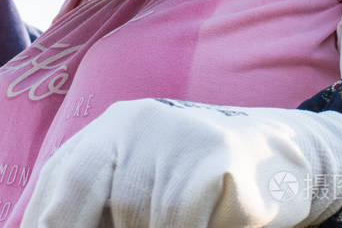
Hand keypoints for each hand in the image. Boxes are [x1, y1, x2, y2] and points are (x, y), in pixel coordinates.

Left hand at [23, 98, 341, 227]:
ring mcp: (175, 137)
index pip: (58, 193)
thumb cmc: (200, 186)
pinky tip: (217, 220)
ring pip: (139, 224)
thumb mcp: (140, 189)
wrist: (284, 155)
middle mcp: (135, 124)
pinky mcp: (215, 162)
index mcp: (109, 131)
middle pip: (83, 206)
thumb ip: (101, 208)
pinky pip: (182, 227)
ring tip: (191, 219)